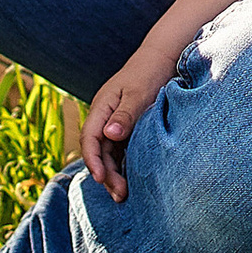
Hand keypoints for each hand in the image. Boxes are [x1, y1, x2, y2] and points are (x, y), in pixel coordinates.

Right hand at [78, 48, 173, 199]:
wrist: (162, 58)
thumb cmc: (149, 73)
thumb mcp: (138, 93)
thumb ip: (125, 114)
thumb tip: (108, 135)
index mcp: (102, 107)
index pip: (89, 138)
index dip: (92, 160)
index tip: (101, 178)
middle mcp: (105, 117)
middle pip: (98, 150)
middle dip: (105, 174)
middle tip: (120, 194)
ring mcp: (115, 123)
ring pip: (108, 153)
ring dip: (114, 173)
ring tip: (124, 194)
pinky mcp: (127, 127)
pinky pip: (120, 150)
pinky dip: (122, 165)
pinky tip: (131, 180)